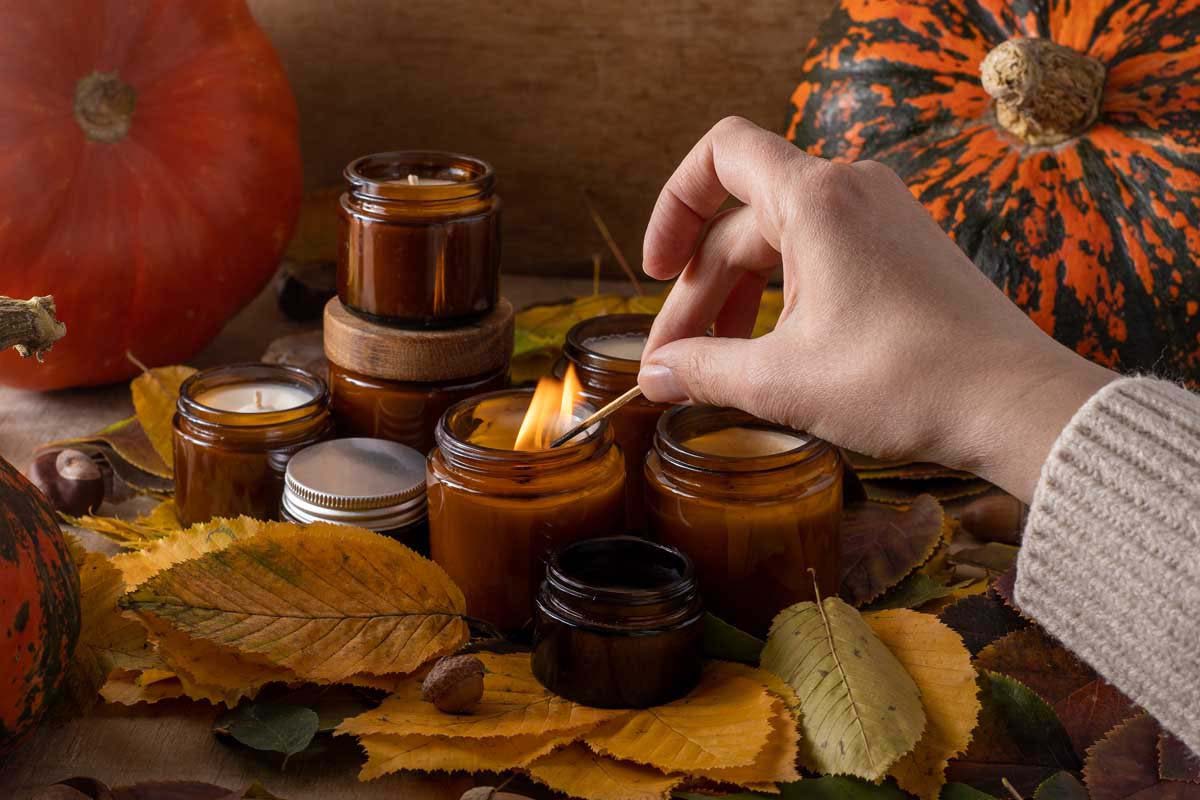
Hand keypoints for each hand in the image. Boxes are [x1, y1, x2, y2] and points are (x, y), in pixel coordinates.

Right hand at [637, 117, 1115, 501]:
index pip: (719, 156)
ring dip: (739, 301)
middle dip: (700, 293)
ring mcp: (883, 218)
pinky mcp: (904, 251)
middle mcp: (850, 191)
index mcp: (816, 200)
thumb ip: (703, 371)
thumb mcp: (782, 381)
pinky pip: (822, 258)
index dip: (673, 207)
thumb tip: (653, 376)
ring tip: (718, 366)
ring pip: (781, 245)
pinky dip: (785, 299)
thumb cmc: (906, 382)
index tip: (656, 271)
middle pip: (742, 224)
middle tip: (676, 363)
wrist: (1014, 404)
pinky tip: (772, 355)